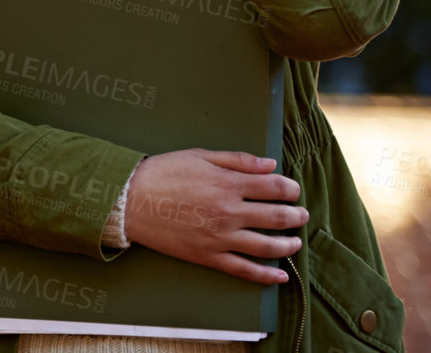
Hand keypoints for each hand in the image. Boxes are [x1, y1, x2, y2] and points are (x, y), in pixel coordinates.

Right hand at [124, 149, 306, 284]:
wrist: (129, 200)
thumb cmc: (162, 173)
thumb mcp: (199, 155)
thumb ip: (237, 160)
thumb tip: (271, 165)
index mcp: (228, 184)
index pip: (274, 187)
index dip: (290, 188)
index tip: (293, 190)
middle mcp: (229, 212)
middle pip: (276, 217)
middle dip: (295, 216)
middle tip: (301, 215)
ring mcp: (220, 238)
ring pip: (267, 246)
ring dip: (288, 244)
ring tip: (295, 242)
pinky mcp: (209, 257)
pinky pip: (244, 270)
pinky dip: (266, 275)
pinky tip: (280, 275)